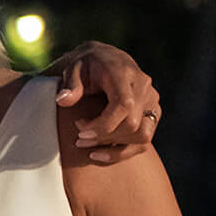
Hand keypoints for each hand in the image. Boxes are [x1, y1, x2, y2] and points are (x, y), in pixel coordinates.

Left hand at [50, 41, 160, 164]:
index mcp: (124, 74)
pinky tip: (100, 154)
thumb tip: (63, 100)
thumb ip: (70, 84)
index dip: (103, 124)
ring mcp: (151, 100)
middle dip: (103, 137)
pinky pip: (144, 140)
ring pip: (142, 135)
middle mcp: (143, 86)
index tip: (80, 131)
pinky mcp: (152, 113)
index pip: (124, 104)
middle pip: (132, 123)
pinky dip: (123, 151)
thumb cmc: (85, 66)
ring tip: (88, 147)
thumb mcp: (73, 70)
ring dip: (114, 147)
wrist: (103, 60)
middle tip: (79, 140)